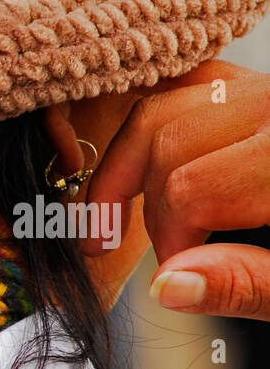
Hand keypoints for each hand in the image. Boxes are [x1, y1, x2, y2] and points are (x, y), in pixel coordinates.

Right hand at [86, 60, 269, 318]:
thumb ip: (246, 283)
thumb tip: (167, 285)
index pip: (190, 186)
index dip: (169, 241)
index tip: (177, 279)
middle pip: (166, 136)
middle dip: (143, 202)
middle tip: (148, 256)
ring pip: (169, 100)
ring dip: (132, 159)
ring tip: (114, 212)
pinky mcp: (266, 90)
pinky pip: (195, 83)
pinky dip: (159, 119)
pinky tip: (147, 160)